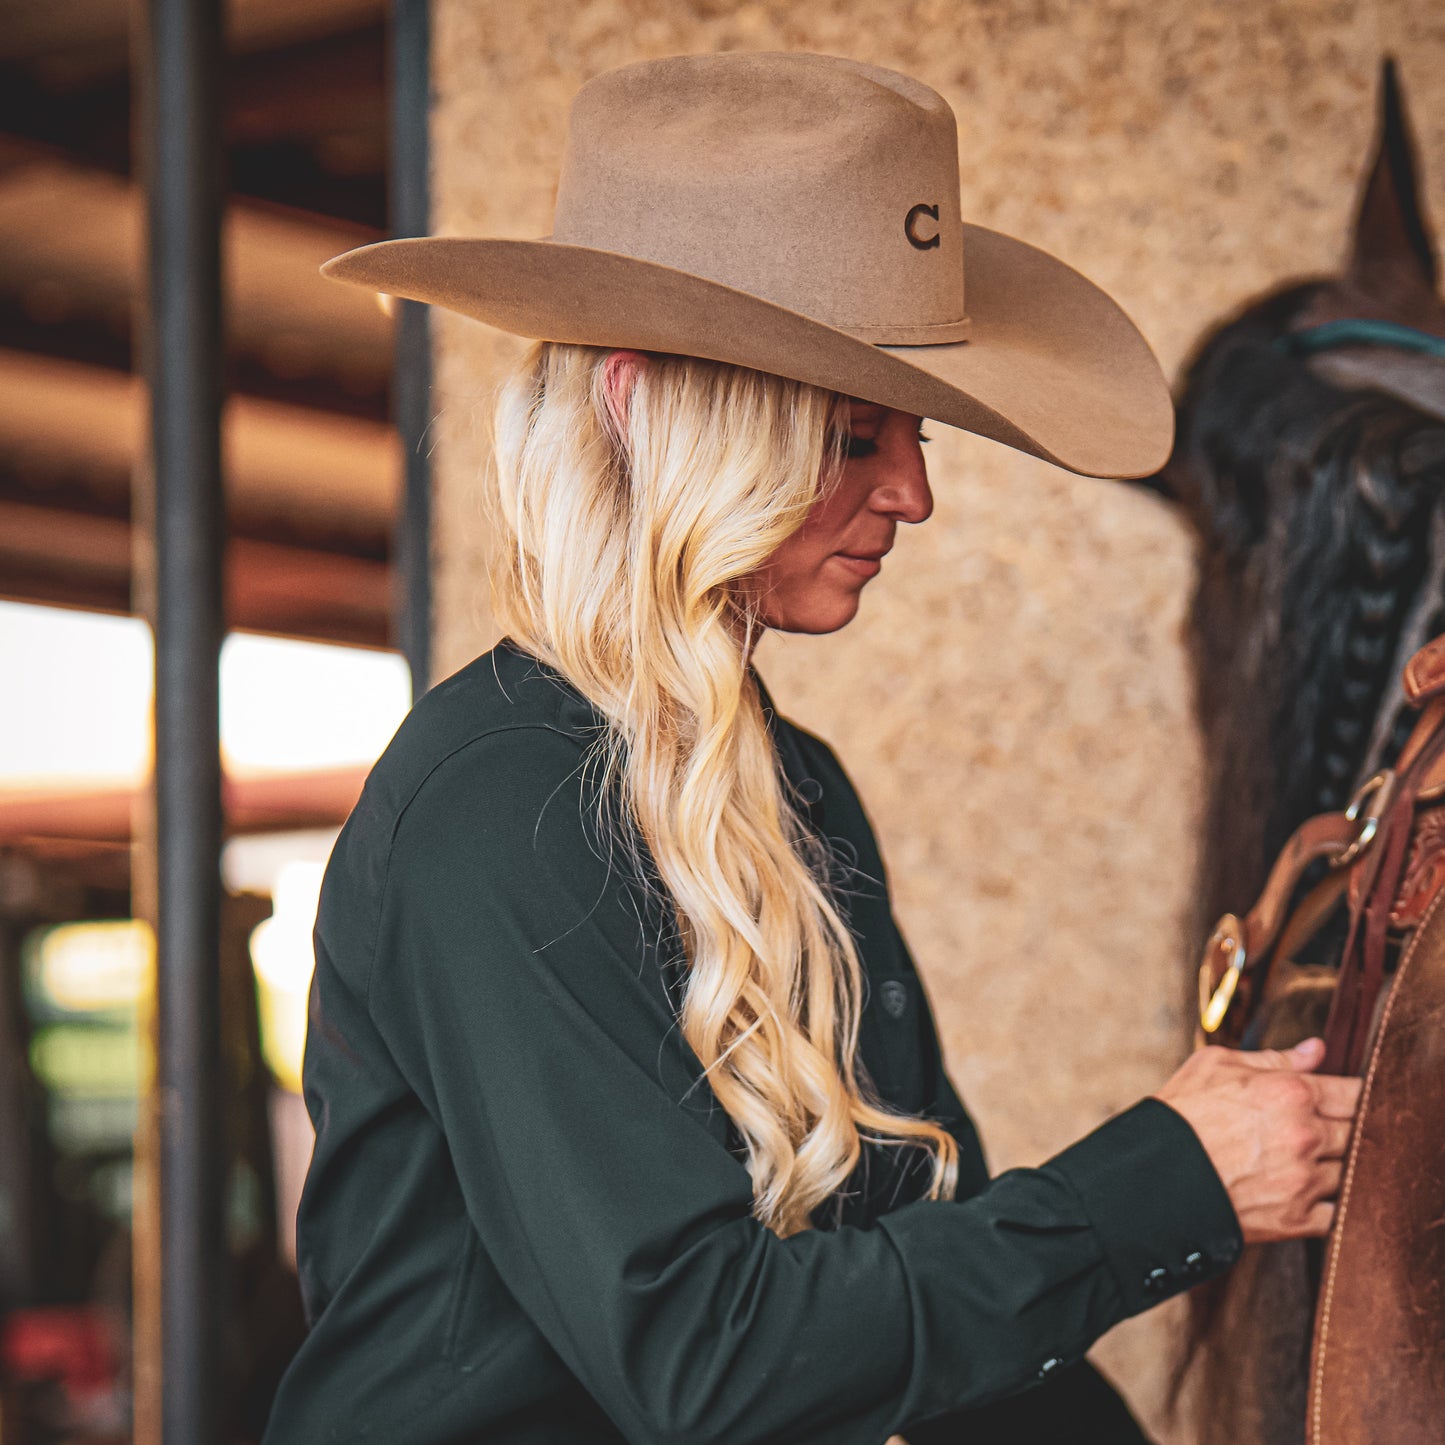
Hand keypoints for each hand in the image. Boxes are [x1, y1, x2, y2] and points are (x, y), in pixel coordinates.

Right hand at [1153, 1037, 1360, 1243]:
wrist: (1154, 1173)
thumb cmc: (1180, 1113)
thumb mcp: (1217, 1065)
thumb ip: (1275, 1058)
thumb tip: (1316, 1049)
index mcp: (1291, 1093)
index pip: (1354, 1092)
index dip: (1356, 1096)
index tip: (1348, 1100)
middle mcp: (1305, 1135)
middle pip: (1359, 1133)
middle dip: (1347, 1130)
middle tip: (1325, 1131)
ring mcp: (1303, 1180)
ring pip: (1351, 1172)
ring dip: (1337, 1167)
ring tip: (1307, 1161)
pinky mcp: (1296, 1219)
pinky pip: (1338, 1214)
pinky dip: (1330, 1205)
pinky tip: (1308, 1193)